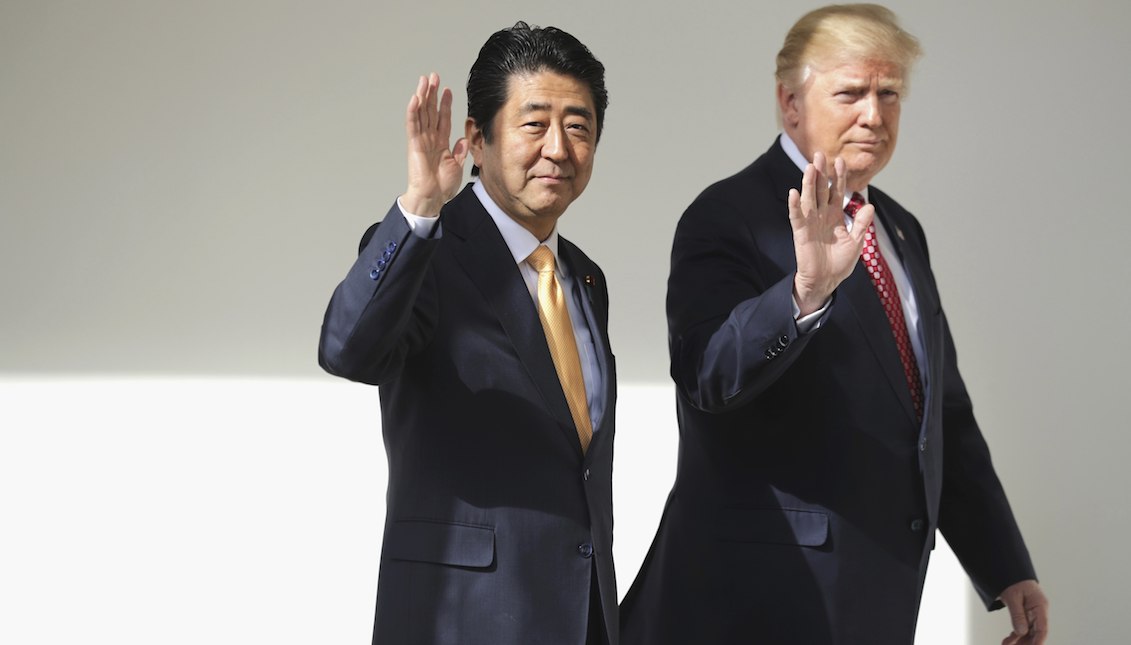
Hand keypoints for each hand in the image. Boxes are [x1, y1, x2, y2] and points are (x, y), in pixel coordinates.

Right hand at [401, 73, 468, 216]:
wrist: (432, 198)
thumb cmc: (442, 186)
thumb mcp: (456, 166)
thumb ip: (459, 151)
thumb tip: (464, 139)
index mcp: (440, 143)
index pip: (442, 118)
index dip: (445, 104)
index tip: (448, 90)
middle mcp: (430, 138)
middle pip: (430, 111)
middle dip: (432, 94)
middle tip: (434, 76)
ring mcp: (421, 140)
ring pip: (421, 114)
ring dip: (422, 96)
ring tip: (424, 80)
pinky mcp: (414, 145)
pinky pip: (413, 126)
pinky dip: (413, 112)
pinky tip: (415, 99)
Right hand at [788, 152, 873, 315]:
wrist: (826, 281)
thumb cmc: (840, 263)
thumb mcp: (856, 243)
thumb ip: (861, 224)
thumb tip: (869, 205)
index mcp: (835, 216)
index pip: (837, 192)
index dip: (839, 177)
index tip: (841, 160)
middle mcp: (822, 215)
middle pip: (820, 190)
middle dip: (821, 173)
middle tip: (819, 154)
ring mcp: (810, 223)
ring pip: (809, 198)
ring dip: (808, 183)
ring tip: (809, 167)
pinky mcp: (801, 233)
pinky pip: (797, 217)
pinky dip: (794, 206)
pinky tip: (793, 193)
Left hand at [1000, 579, 1048, 644]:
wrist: (1008, 572)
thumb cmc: (1013, 581)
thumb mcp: (1013, 596)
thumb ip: (1017, 614)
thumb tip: (1021, 632)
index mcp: (1040, 605)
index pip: (1042, 628)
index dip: (1039, 640)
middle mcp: (1038, 611)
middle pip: (1035, 632)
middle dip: (1027, 642)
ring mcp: (1032, 613)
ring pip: (1028, 632)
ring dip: (1019, 640)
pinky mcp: (1024, 614)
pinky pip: (1021, 627)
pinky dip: (1014, 635)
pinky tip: (1007, 641)